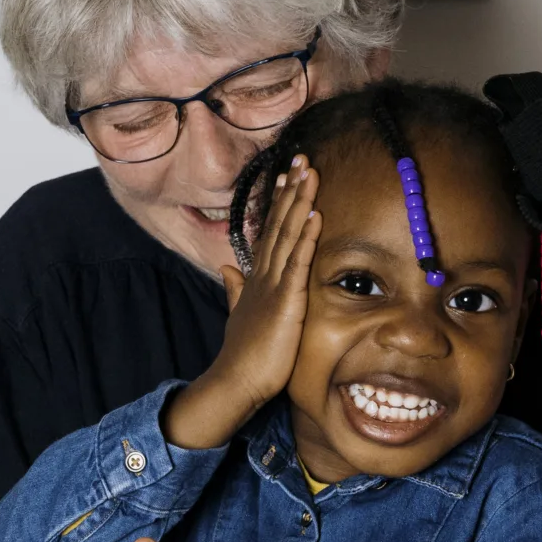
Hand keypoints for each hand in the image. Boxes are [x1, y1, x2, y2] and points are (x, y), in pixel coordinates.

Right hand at [161, 156, 320, 448]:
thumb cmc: (243, 355)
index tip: (286, 176)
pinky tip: (314, 214)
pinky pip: (298, 263)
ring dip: (298, 202)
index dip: (278, 203)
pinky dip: (305, 237)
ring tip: (309, 172)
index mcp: (257, 279)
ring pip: (287, 235)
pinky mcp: (285, 302)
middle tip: (301, 158)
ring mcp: (273, 286)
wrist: (235, 383)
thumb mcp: (240, 315)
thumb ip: (235, 289)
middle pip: (278, 224)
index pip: (270, 233)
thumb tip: (227, 268)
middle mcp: (263, 275)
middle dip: (290, 191)